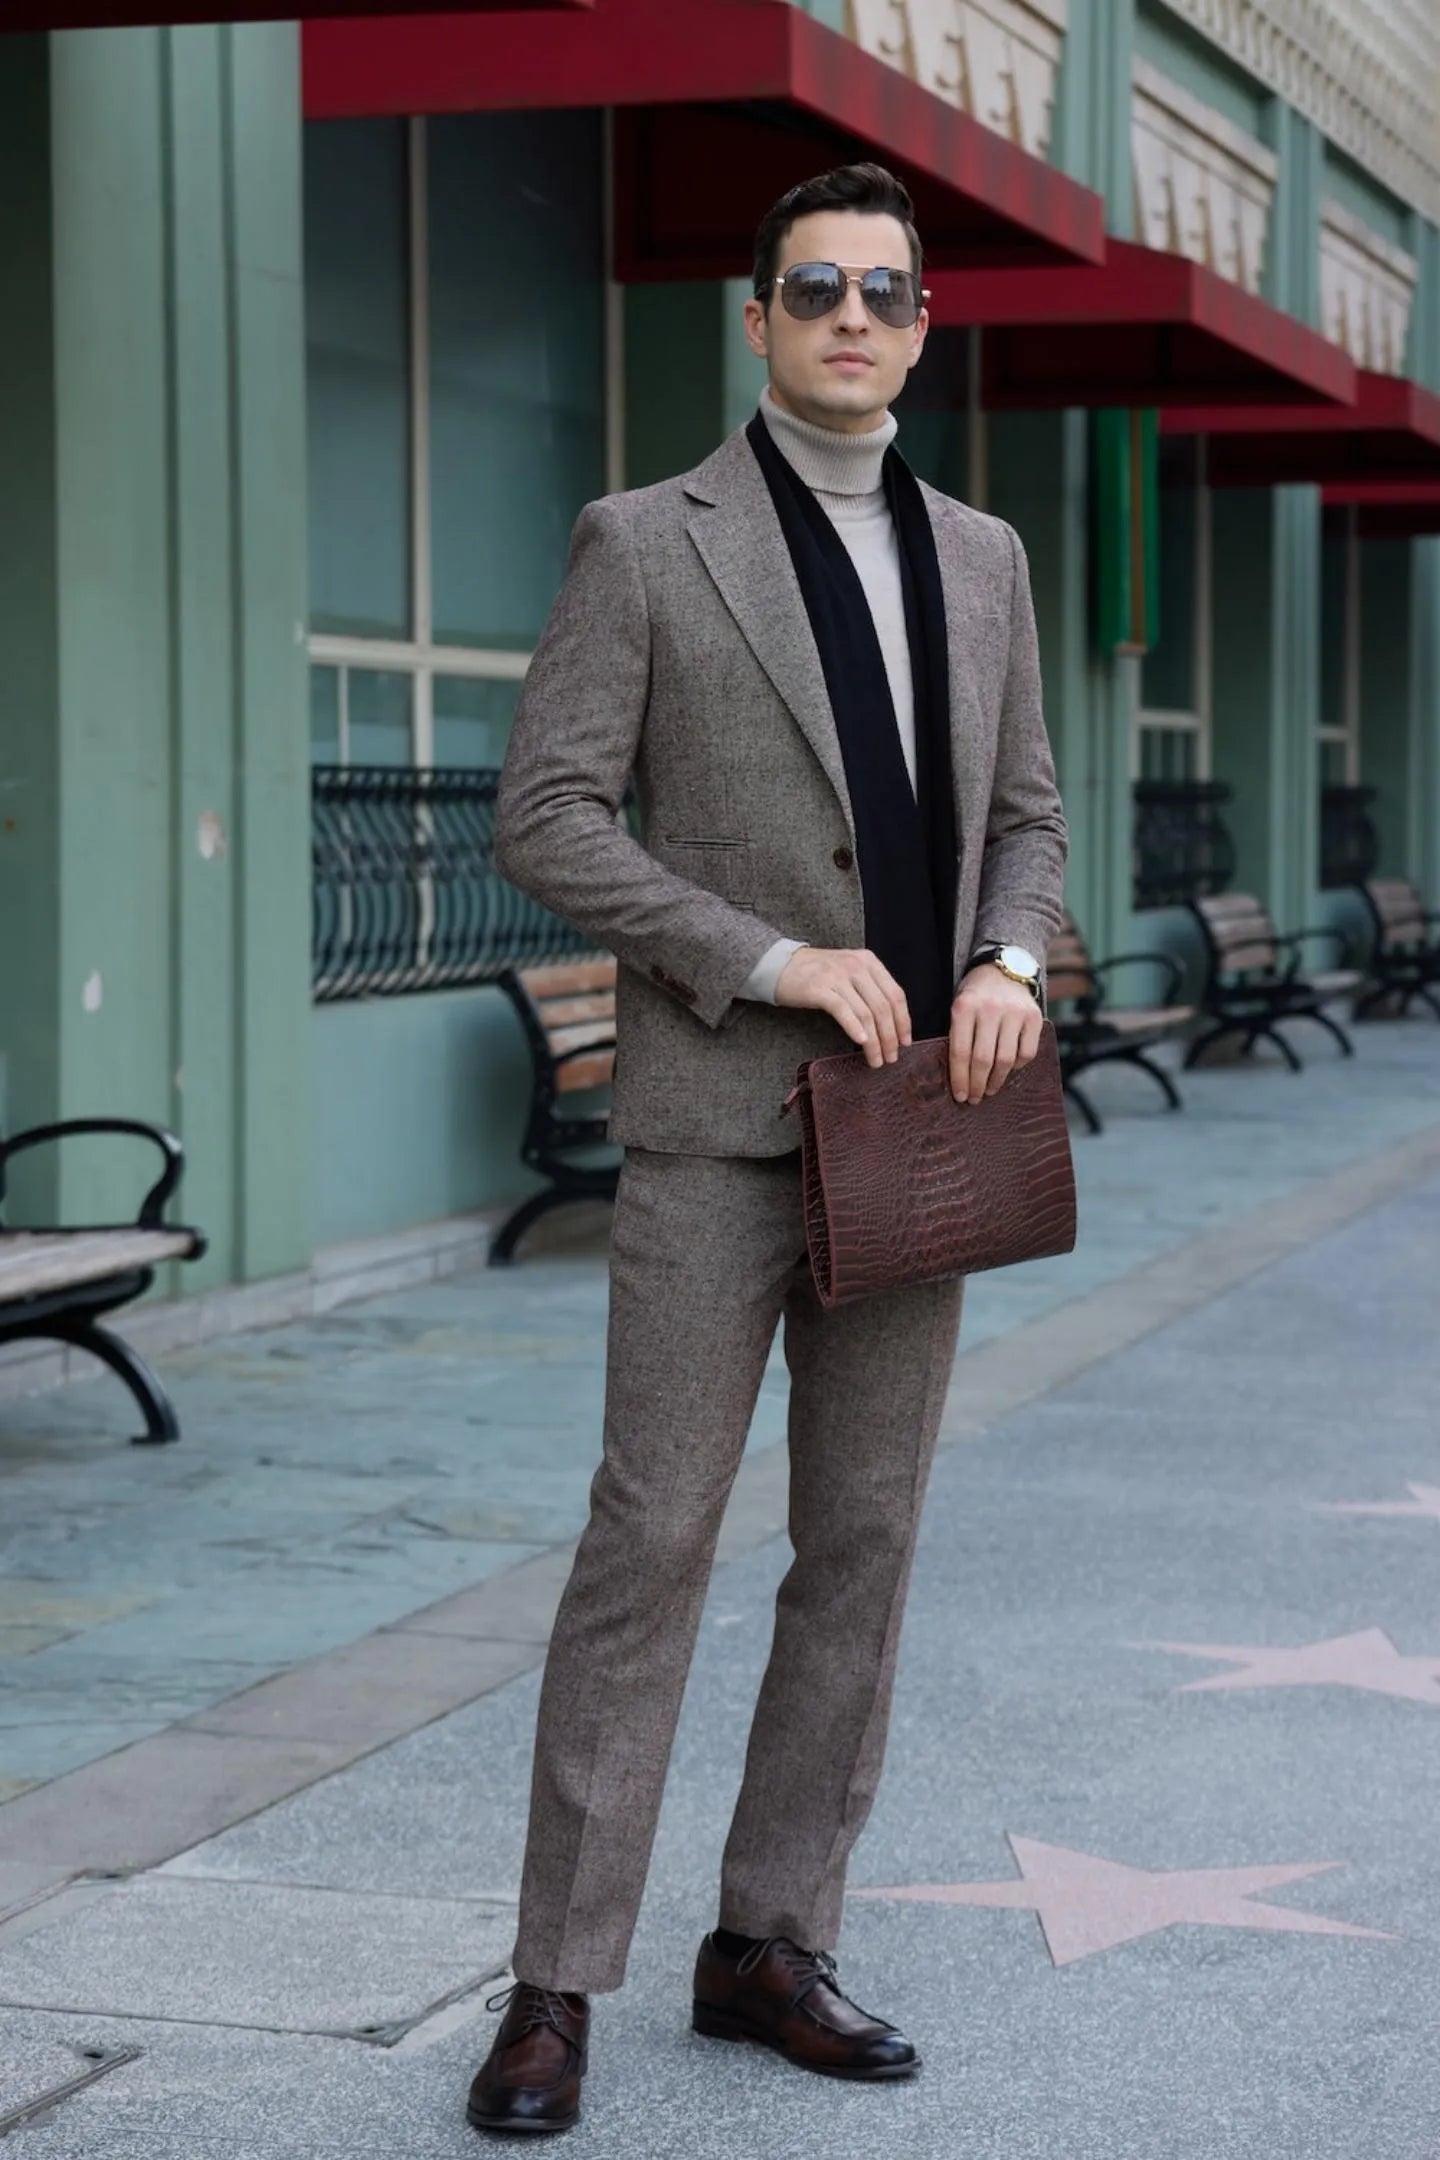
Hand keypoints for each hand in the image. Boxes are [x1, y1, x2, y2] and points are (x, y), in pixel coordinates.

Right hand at [775, 947, 911, 1068]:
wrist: (780, 965)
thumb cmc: (817, 973)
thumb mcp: (849, 971)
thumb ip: (870, 988)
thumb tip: (891, 1023)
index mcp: (869, 961)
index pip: (896, 994)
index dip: (903, 1021)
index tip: (905, 1042)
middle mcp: (856, 966)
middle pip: (883, 1007)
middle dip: (890, 1036)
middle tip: (891, 1057)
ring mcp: (837, 976)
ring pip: (866, 1013)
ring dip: (874, 1041)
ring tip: (876, 1059)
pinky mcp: (819, 989)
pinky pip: (843, 1011)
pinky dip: (854, 1029)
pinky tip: (861, 1043)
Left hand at [949, 965, 1042, 1104]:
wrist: (1004, 969)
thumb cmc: (976, 995)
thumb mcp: (959, 1007)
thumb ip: (958, 1035)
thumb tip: (959, 1077)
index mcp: (964, 1007)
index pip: (960, 1051)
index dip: (959, 1078)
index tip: (960, 1096)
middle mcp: (990, 1008)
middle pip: (983, 1059)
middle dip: (977, 1084)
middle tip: (973, 1098)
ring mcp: (1014, 1012)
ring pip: (1005, 1059)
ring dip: (996, 1081)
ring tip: (989, 1090)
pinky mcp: (1034, 1017)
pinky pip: (1026, 1053)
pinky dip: (1017, 1066)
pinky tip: (1008, 1070)